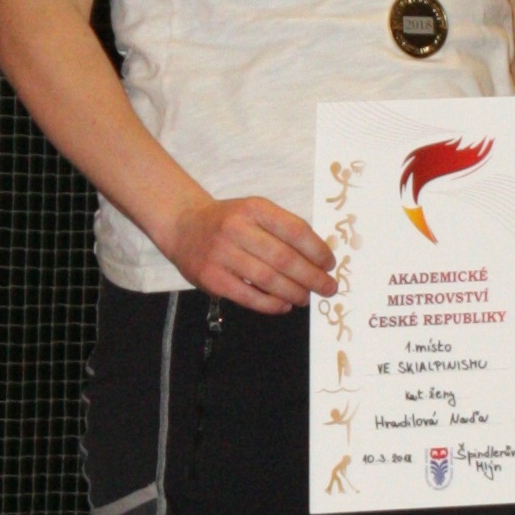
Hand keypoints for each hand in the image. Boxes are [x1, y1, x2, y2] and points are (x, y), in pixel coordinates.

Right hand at [159, 191, 336, 312]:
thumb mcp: (254, 213)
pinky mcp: (210, 277)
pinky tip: (283, 305)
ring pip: (267, 279)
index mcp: (254, 208)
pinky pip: (247, 296)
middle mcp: (236, 228)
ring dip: (293, 292)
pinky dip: (270, 304)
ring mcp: (221, 254)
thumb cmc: (229, 222)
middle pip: (283, 258)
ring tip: (306, 298)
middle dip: (311, 277)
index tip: (330, 264)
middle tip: (327, 288)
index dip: (317, 250)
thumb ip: (282, 230)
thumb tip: (318, 260)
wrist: (184, 226)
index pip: (294, 230)